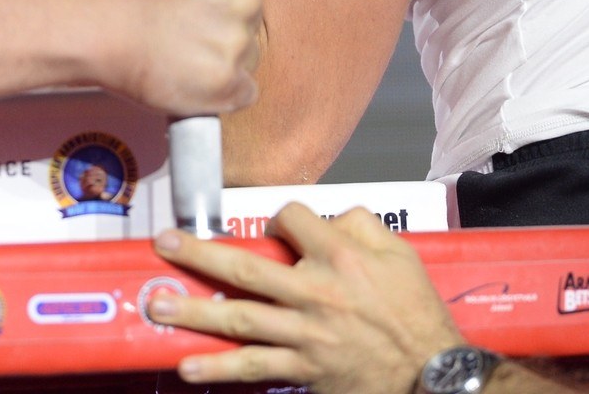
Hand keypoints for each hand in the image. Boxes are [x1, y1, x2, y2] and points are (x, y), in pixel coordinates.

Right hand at [104, 0, 261, 116]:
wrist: (96, 22)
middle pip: (249, 19)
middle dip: (219, 22)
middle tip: (178, 24)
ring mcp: (238, 43)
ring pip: (246, 54)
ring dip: (219, 55)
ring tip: (178, 50)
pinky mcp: (225, 83)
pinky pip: (242, 92)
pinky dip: (221, 89)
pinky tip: (192, 76)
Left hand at [147, 203, 462, 392]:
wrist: (433, 373)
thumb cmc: (416, 312)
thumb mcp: (400, 253)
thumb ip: (361, 223)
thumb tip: (327, 216)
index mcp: (339, 257)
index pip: (291, 219)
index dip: (284, 217)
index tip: (283, 226)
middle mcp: (315, 293)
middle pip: (245, 270)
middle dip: (198, 255)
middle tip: (163, 243)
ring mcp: (305, 335)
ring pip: (239, 320)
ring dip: (193, 313)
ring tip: (156, 306)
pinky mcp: (304, 369)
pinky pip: (255, 368)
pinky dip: (219, 369)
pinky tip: (187, 366)